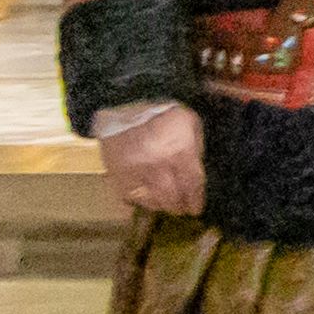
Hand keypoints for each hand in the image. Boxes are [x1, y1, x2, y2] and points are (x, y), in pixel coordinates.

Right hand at [95, 103, 202, 217]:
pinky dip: (138, 202)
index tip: (196, 209)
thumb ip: (196, 147)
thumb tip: (196, 169)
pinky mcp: (117, 175)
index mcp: (180, 152)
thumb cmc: (164, 111)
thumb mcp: (191, 123)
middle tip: (182, 209)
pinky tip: (146, 200)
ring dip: (161, 206)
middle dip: (179, 206)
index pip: (192, 185)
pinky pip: (128, 197)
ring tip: (166, 205)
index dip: (195, 200)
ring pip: (151, 201)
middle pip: (172, 197)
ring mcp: (135, 173)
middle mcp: (158, 166)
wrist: (127, 104)